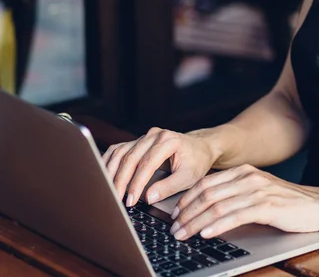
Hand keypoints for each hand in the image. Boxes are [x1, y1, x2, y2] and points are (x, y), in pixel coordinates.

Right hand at [102, 127, 218, 206]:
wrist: (200, 147)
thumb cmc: (196, 161)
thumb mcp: (189, 176)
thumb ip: (169, 186)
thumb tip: (149, 197)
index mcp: (169, 140)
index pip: (147, 163)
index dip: (137, 183)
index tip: (130, 201)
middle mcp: (154, 135)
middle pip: (131, 157)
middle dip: (121, 181)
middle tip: (116, 200)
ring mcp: (144, 137)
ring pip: (121, 153)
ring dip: (111, 173)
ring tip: (107, 192)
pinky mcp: (137, 141)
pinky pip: (118, 150)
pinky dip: (108, 163)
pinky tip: (102, 176)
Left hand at [168, 164, 318, 240]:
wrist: (318, 205)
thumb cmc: (287, 203)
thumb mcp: (258, 192)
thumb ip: (236, 195)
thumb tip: (207, 209)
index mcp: (244, 172)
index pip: (206, 183)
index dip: (187, 199)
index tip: (174, 214)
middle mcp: (248, 177)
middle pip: (207, 194)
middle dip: (186, 212)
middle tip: (173, 228)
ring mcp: (258, 191)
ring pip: (217, 206)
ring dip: (195, 222)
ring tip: (183, 235)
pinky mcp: (267, 206)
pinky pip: (235, 216)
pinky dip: (217, 226)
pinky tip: (206, 234)